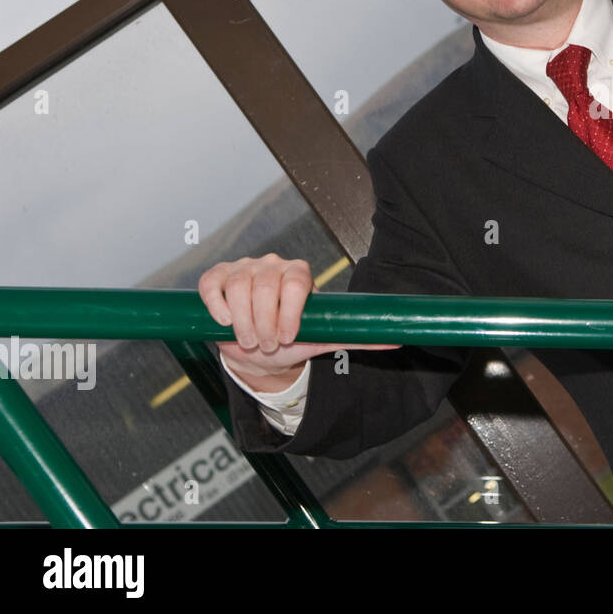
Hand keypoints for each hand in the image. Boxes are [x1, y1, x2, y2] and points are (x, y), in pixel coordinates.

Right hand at [198, 254, 400, 391]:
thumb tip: (400, 339)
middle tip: (266, 345)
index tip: (286, 337)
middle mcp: (272, 265)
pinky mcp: (218, 276)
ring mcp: (244, 268)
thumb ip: (357, 337)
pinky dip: (216, 304)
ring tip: (249, 340)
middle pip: (266, 284)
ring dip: (243, 320)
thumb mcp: (323, 338)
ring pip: (239, 285)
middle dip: (264, 321)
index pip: (297, 281)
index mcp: (300, 274)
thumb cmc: (291, 339)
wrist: (256, 348)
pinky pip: (212, 283)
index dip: (290, 310)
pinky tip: (225, 320)